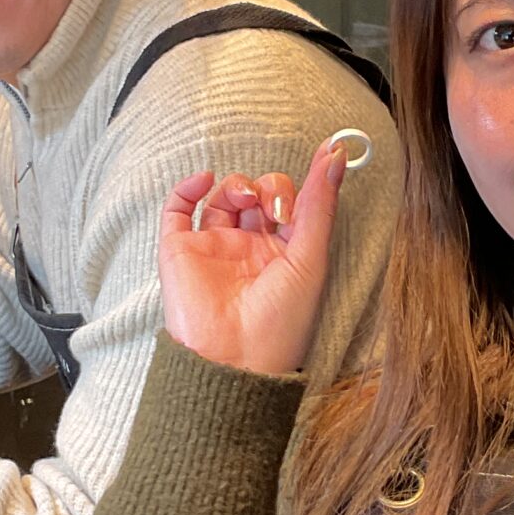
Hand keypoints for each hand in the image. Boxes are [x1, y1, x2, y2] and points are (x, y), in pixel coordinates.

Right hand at [158, 135, 347, 377]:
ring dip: (238, 184)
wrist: (234, 360)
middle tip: (277, 209)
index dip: (304, 183)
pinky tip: (204, 180)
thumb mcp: (311, 258)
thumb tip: (336, 155)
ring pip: (224, 195)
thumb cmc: (280, 322)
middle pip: (259, 193)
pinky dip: (188, 187)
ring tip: (249, 199)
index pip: (294, 203)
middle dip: (271, 188)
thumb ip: (320, 205)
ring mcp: (214, 247)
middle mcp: (249, 248)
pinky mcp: (181, 251)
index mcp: (285, 253)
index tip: (325, 154)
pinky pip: (178, 209)